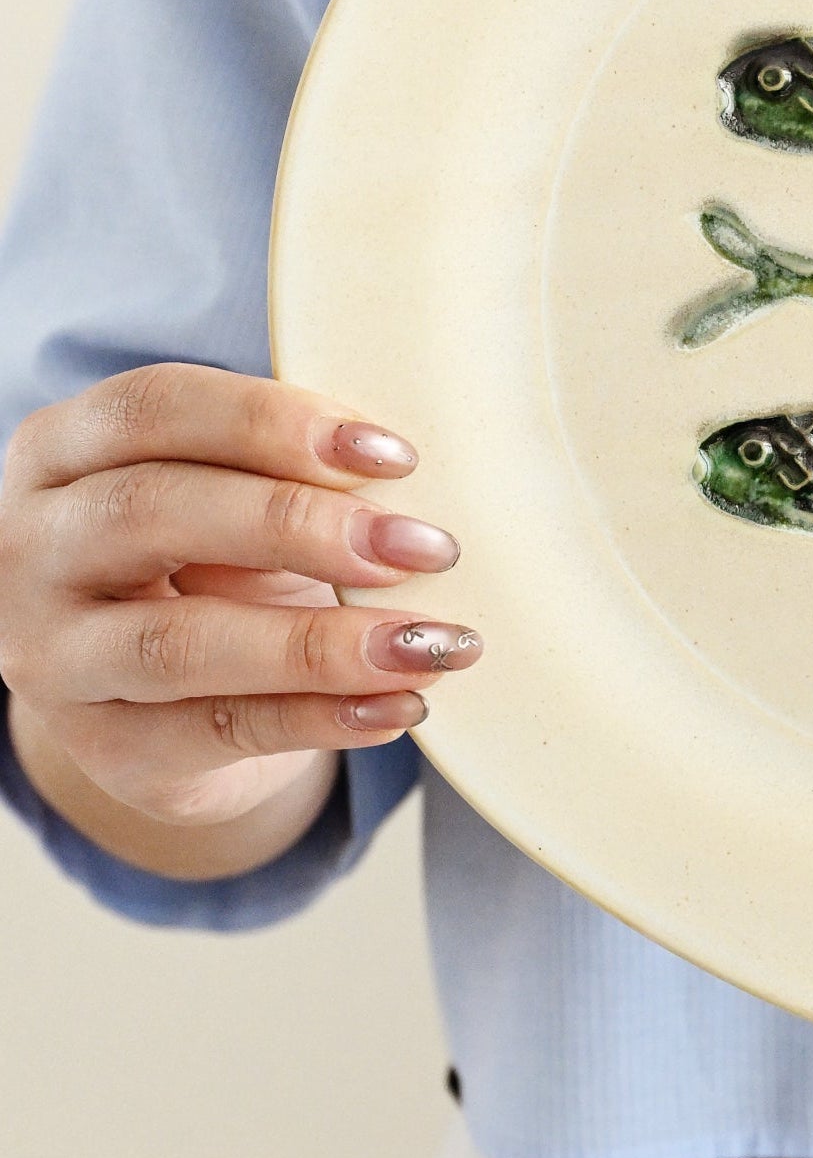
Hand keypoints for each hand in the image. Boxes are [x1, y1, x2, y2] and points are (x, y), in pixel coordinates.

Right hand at [0, 363, 478, 861]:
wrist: (162, 702)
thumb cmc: (213, 562)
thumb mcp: (230, 497)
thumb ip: (289, 472)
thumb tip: (408, 483)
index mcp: (62, 450)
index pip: (152, 410)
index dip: (272, 423)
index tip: (393, 454)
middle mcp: (31, 547)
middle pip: (151, 511)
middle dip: (299, 523)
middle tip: (424, 546)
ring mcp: (54, 656)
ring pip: (178, 642)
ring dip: (320, 643)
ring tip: (429, 642)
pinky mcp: (106, 748)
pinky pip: (219, 731)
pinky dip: (322, 718)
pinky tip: (400, 705)